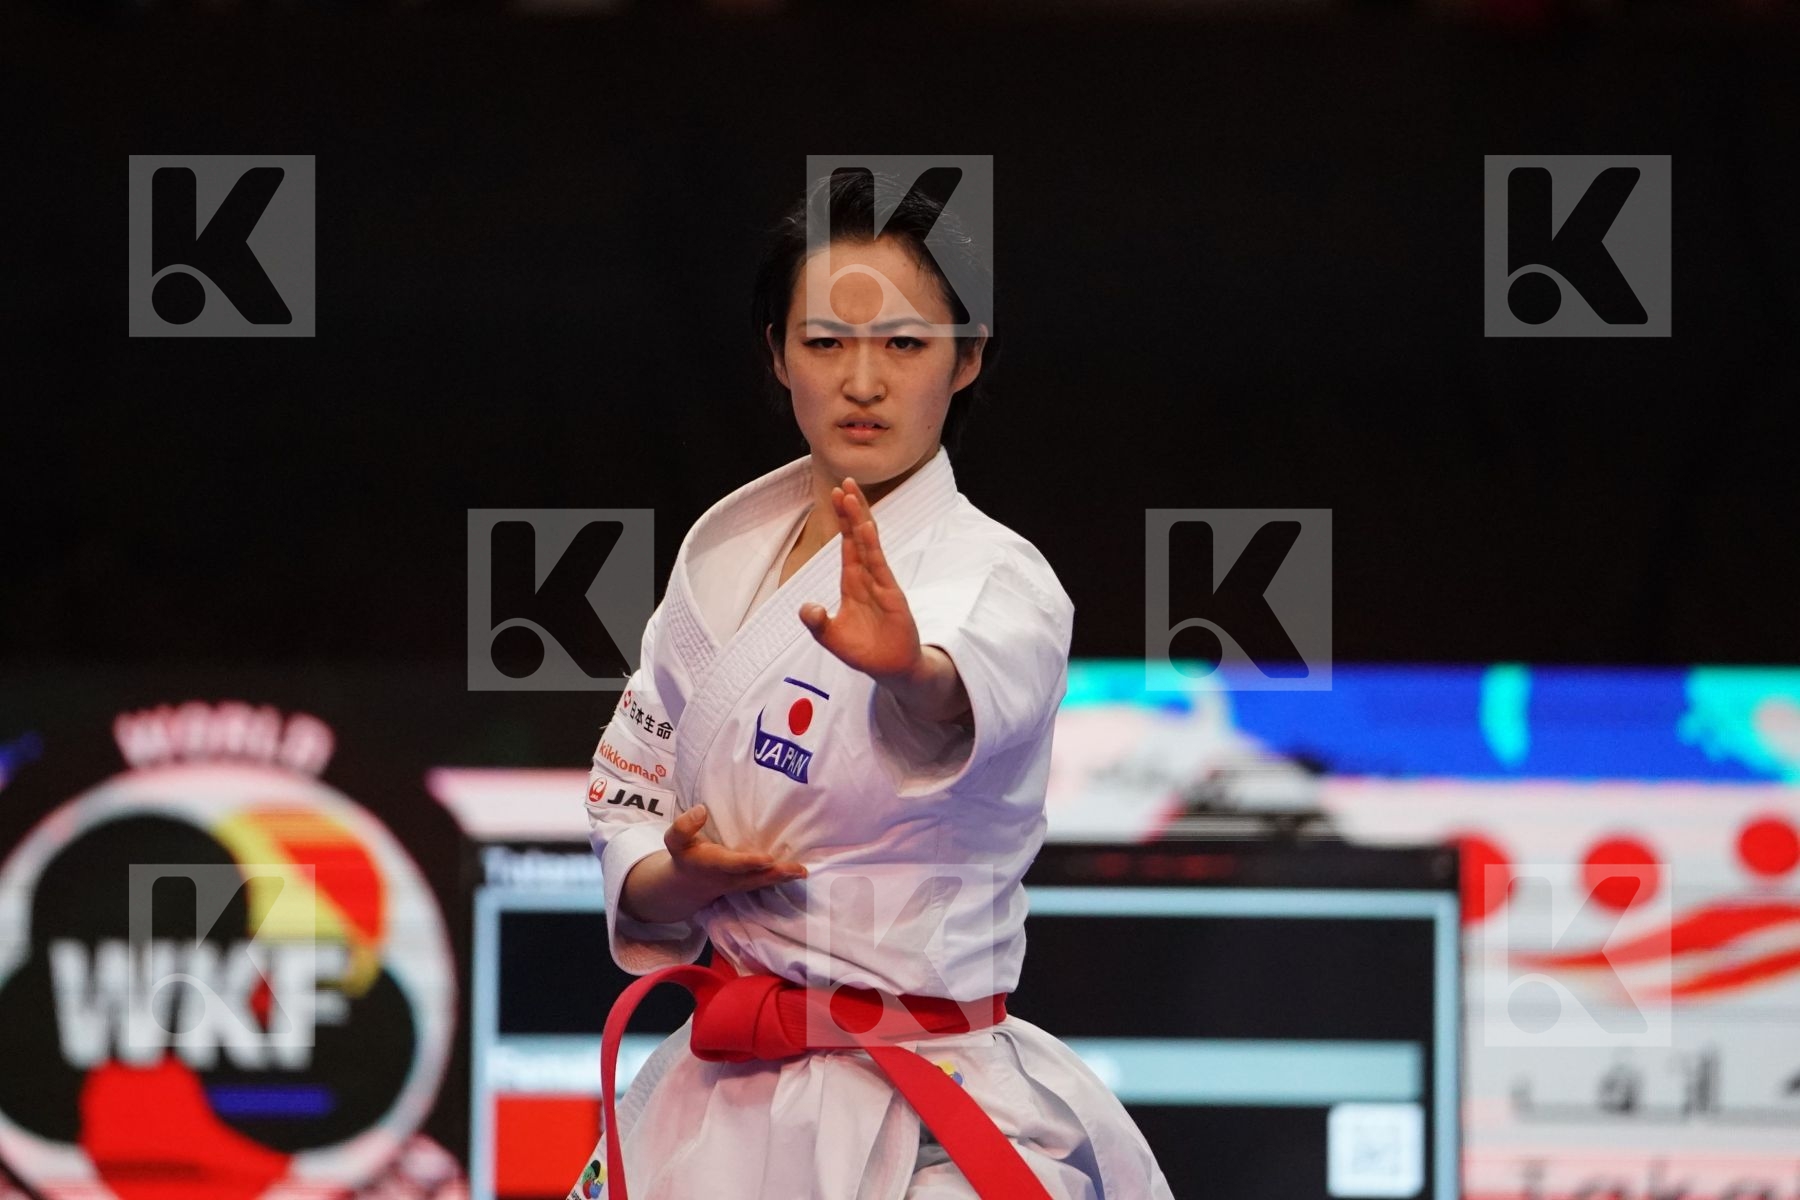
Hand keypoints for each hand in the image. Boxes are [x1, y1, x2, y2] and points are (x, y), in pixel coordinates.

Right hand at [618, 804, 806, 923]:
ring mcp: (739, 884)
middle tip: (798, 869)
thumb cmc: (685, 856)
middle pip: (754, 877)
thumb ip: (683, 826)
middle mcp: (728, 877)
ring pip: (763, 883)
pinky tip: (799, 872)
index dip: (748, 862)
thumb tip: (701, 810)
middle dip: (776, 874)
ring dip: (783, 878)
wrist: (684, 886)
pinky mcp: (746, 885)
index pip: (731, 864)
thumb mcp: (674, 841)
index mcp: (711, 864)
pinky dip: (781, 879)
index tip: (766, 857)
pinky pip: (765, 883)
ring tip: (803, 871)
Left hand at [798, 477, 924, 684]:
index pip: (847, 543)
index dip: (842, 519)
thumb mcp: (831, 638)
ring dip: (860, 520)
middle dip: (852, 510)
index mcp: (853, 582)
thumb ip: (816, 622)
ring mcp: (881, 583)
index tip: (836, 494)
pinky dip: (872, 547)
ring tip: (853, 496)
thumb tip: (806, 607)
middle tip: (845, 482)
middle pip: (859, 536)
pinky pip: (880, 566)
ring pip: (869, 545)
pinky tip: (865, 529)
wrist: (891, 669)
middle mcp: (868, 577)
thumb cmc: (865, 651)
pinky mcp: (892, 595)